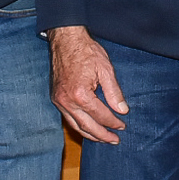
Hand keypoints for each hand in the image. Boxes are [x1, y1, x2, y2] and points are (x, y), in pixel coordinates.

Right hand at [48, 26, 128, 142]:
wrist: (65, 39)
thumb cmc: (86, 51)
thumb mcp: (105, 69)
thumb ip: (114, 92)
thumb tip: (122, 111)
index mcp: (80, 94)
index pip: (100, 115)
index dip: (113, 122)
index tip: (123, 126)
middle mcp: (67, 101)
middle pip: (87, 126)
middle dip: (102, 135)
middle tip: (115, 140)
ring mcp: (58, 101)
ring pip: (75, 125)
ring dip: (90, 134)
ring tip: (103, 139)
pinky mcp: (55, 98)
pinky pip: (68, 118)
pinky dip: (79, 126)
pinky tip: (88, 128)